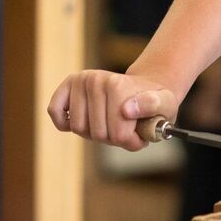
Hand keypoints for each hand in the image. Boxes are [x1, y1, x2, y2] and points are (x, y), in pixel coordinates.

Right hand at [47, 70, 179, 149]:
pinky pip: (54, 111)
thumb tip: (126, 110)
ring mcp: (79, 81)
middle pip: (97, 134)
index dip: (130, 141)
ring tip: (108, 121)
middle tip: (124, 126)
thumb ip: (153, 106)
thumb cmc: (156, 102)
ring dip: (93, 132)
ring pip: (78, 128)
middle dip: (112, 137)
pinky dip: (63, 123)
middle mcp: (95, 80)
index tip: (140, 132)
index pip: (117, 135)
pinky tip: (75, 122)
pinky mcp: (67, 86)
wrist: (146, 88)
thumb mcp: (166, 104)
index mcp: (117, 86)